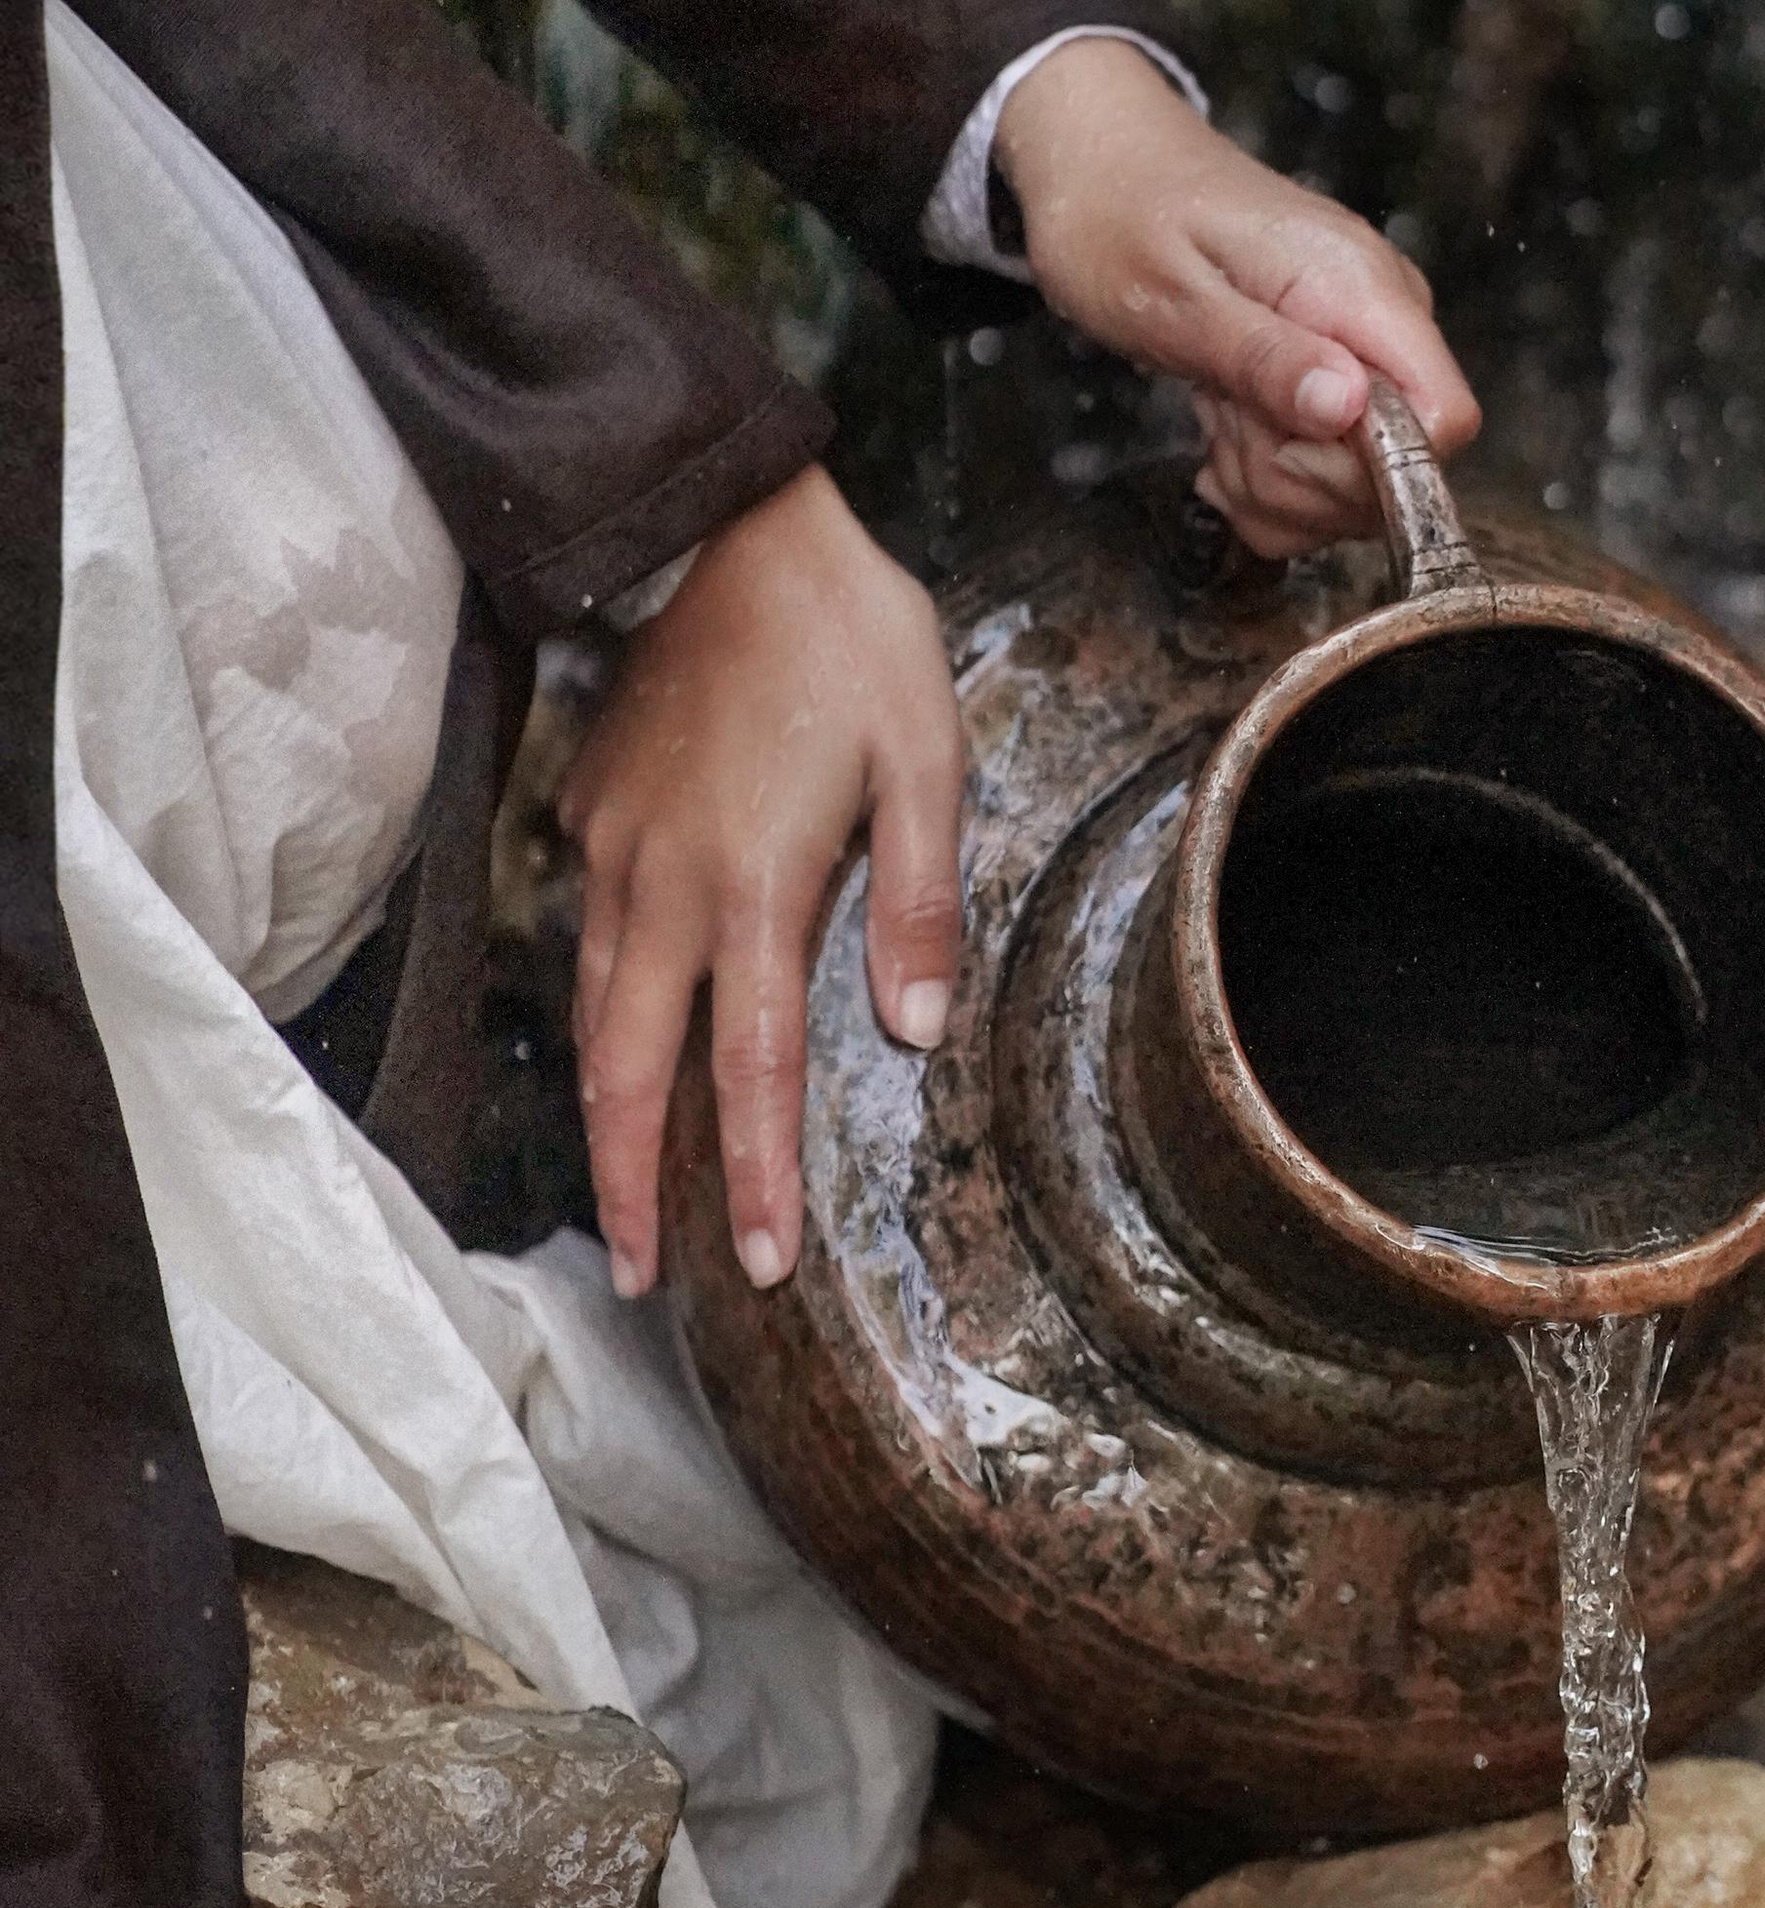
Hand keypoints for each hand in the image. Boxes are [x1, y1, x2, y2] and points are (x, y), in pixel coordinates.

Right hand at [558, 465, 962, 1298]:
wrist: (734, 522)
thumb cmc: (851, 640)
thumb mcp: (926, 759)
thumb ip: (920, 902)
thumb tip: (912, 1034)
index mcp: (756, 884)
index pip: (752, 1068)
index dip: (755, 1178)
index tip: (762, 1265)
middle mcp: (665, 884)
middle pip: (631, 1070)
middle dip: (633, 1186)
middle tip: (644, 1279)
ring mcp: (615, 849)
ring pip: (592, 1016)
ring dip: (605, 1120)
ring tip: (622, 1202)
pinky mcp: (594, 813)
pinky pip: (588, 941)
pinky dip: (598, 1022)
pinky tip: (622, 1055)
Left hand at [996, 39, 1480, 558]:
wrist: (1109, 172)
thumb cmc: (1127, 218)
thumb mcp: (1174, 296)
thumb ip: (1263, 355)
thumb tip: (1345, 406)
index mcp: (1364, 290)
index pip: (1442, 420)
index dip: (1367, 469)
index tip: (1284, 444)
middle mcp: (1384, 330)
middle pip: (1392, 480)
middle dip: (1293, 481)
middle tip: (1226, 413)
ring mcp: (1365, 366)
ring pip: (1350, 500)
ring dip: (1266, 485)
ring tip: (1219, 408)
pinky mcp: (1340, 398)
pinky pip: (1318, 497)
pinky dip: (1260, 487)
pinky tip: (1226, 428)